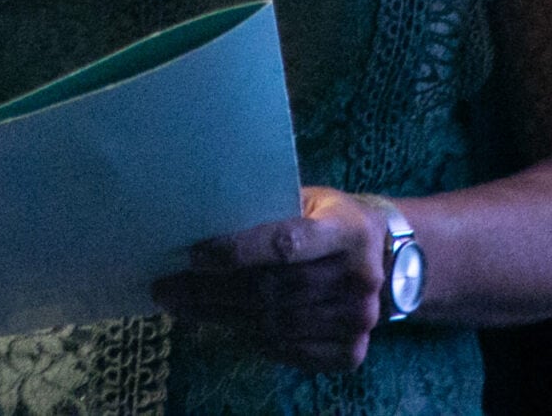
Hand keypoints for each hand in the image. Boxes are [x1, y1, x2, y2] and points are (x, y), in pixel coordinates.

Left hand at [150, 186, 387, 371]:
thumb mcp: (308, 199)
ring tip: (182, 307)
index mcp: (349, 230)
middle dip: (213, 291)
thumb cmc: (328, 219)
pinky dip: (253, 341)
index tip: (193, 255)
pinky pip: (290, 352)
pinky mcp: (353, 352)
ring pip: (276, 325)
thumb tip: (200, 217)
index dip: (239, 251)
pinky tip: (222, 326)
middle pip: (275, 290)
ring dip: (221, 318)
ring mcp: (360, 320)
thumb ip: (268, 209)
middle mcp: (361, 277)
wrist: (385, 257)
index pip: (287, 243)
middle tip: (167, 288)